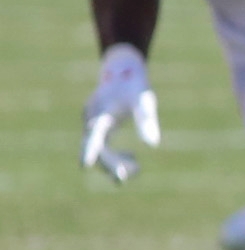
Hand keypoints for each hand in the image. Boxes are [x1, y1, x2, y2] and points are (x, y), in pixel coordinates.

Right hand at [81, 43, 158, 182]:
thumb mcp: (144, 101)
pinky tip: (132, 158)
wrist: (122, 70)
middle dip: (109, 164)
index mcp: (102, 112)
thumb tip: (154, 145)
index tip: (84, 165)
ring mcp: (92, 123)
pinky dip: (115, 155)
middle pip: (96, 147)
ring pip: (99, 149)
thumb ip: (147, 120)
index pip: (94, 134)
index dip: (89, 149)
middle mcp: (93, 119)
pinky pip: (101, 146)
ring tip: (137, 169)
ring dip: (114, 162)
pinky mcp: (97, 126)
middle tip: (123, 179)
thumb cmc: (135, 85)